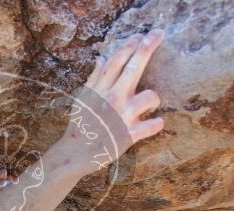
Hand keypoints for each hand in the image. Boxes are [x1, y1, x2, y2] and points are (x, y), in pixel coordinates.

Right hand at [52, 30, 164, 173]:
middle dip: (147, 47)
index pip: (115, 61)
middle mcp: (112, 99)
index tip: (138, 35)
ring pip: (151, 97)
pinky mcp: (130, 135)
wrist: (75, 154)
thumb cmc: (79, 126)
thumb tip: (100, 58)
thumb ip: (94, 79)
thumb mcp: (82, 99)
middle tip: (158, 34)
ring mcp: (123, 116)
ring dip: (153, 99)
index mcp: (100, 90)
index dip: (128, 45)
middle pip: (133, 67)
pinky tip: (153, 123)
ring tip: (149, 106)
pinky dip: (157, 124)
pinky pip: (154, 125)